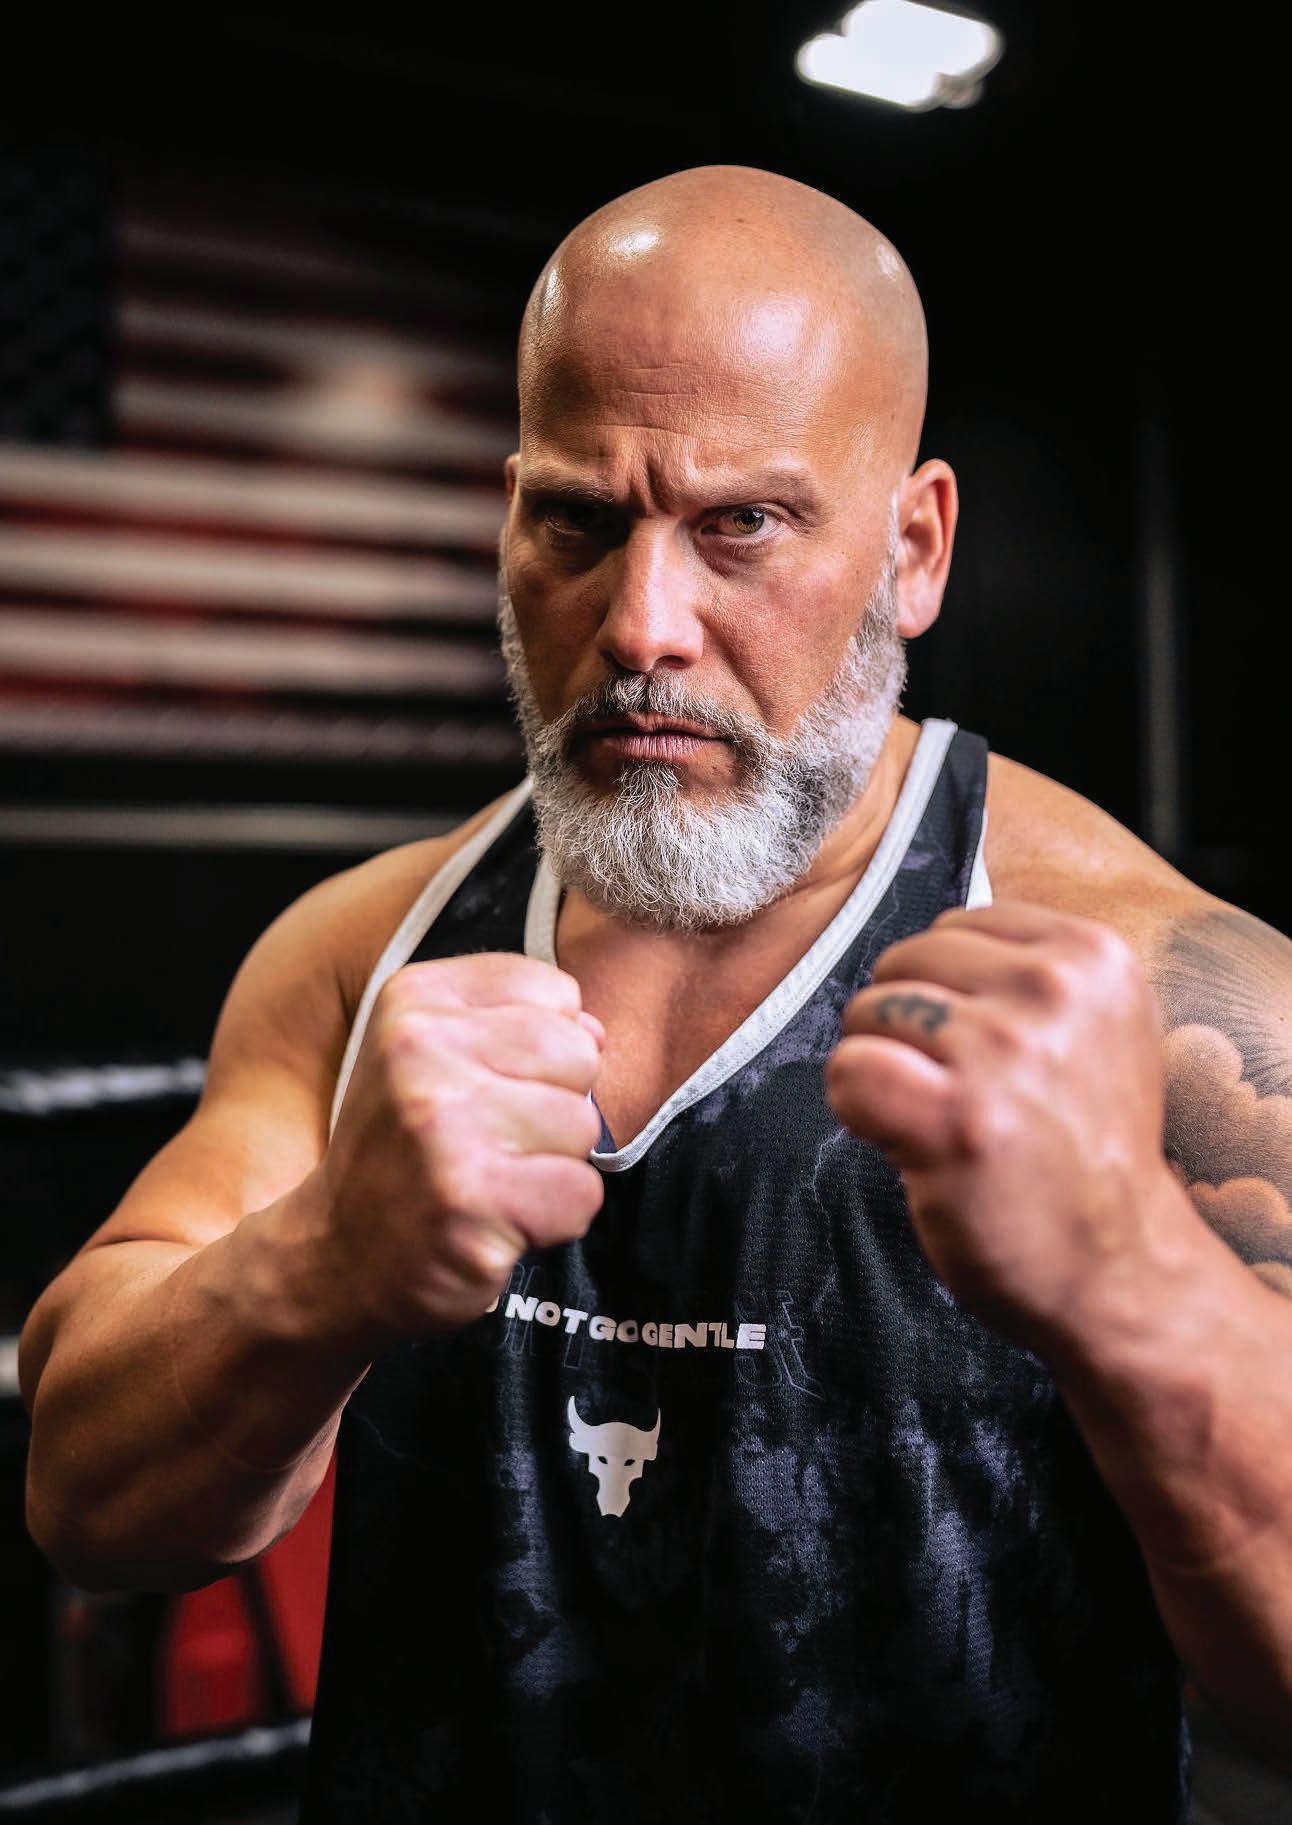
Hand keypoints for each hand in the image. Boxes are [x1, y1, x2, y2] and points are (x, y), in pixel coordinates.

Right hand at [315, 952, 604, 1343]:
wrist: (334, 1255)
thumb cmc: (404, 1150)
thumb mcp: (434, 1052)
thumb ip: (519, 1021)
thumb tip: (598, 1033)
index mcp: (414, 999)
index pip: (555, 992)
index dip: (546, 1048)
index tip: (489, 1085)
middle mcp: (419, 1049)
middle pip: (579, 1054)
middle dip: (557, 1106)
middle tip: (493, 1142)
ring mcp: (442, 1125)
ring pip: (584, 1126)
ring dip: (554, 1166)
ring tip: (491, 1180)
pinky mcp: (469, 1199)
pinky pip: (581, 1194)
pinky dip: (556, 1219)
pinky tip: (497, 1220)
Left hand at [824, 902, 1178, 1352]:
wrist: (1119, 1267)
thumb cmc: (1082, 1146)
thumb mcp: (1093, 1027)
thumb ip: (1023, 968)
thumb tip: (919, 942)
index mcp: (1092, 954)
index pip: (954, 925)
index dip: (946, 991)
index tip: (985, 1053)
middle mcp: (1054, 990)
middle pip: (904, 962)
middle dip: (908, 1025)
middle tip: (956, 1091)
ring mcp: (1004, 1052)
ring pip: (869, 1012)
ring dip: (883, 1066)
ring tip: (937, 1116)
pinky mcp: (957, 1119)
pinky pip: (850, 1069)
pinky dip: (854, 1106)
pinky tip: (902, 1138)